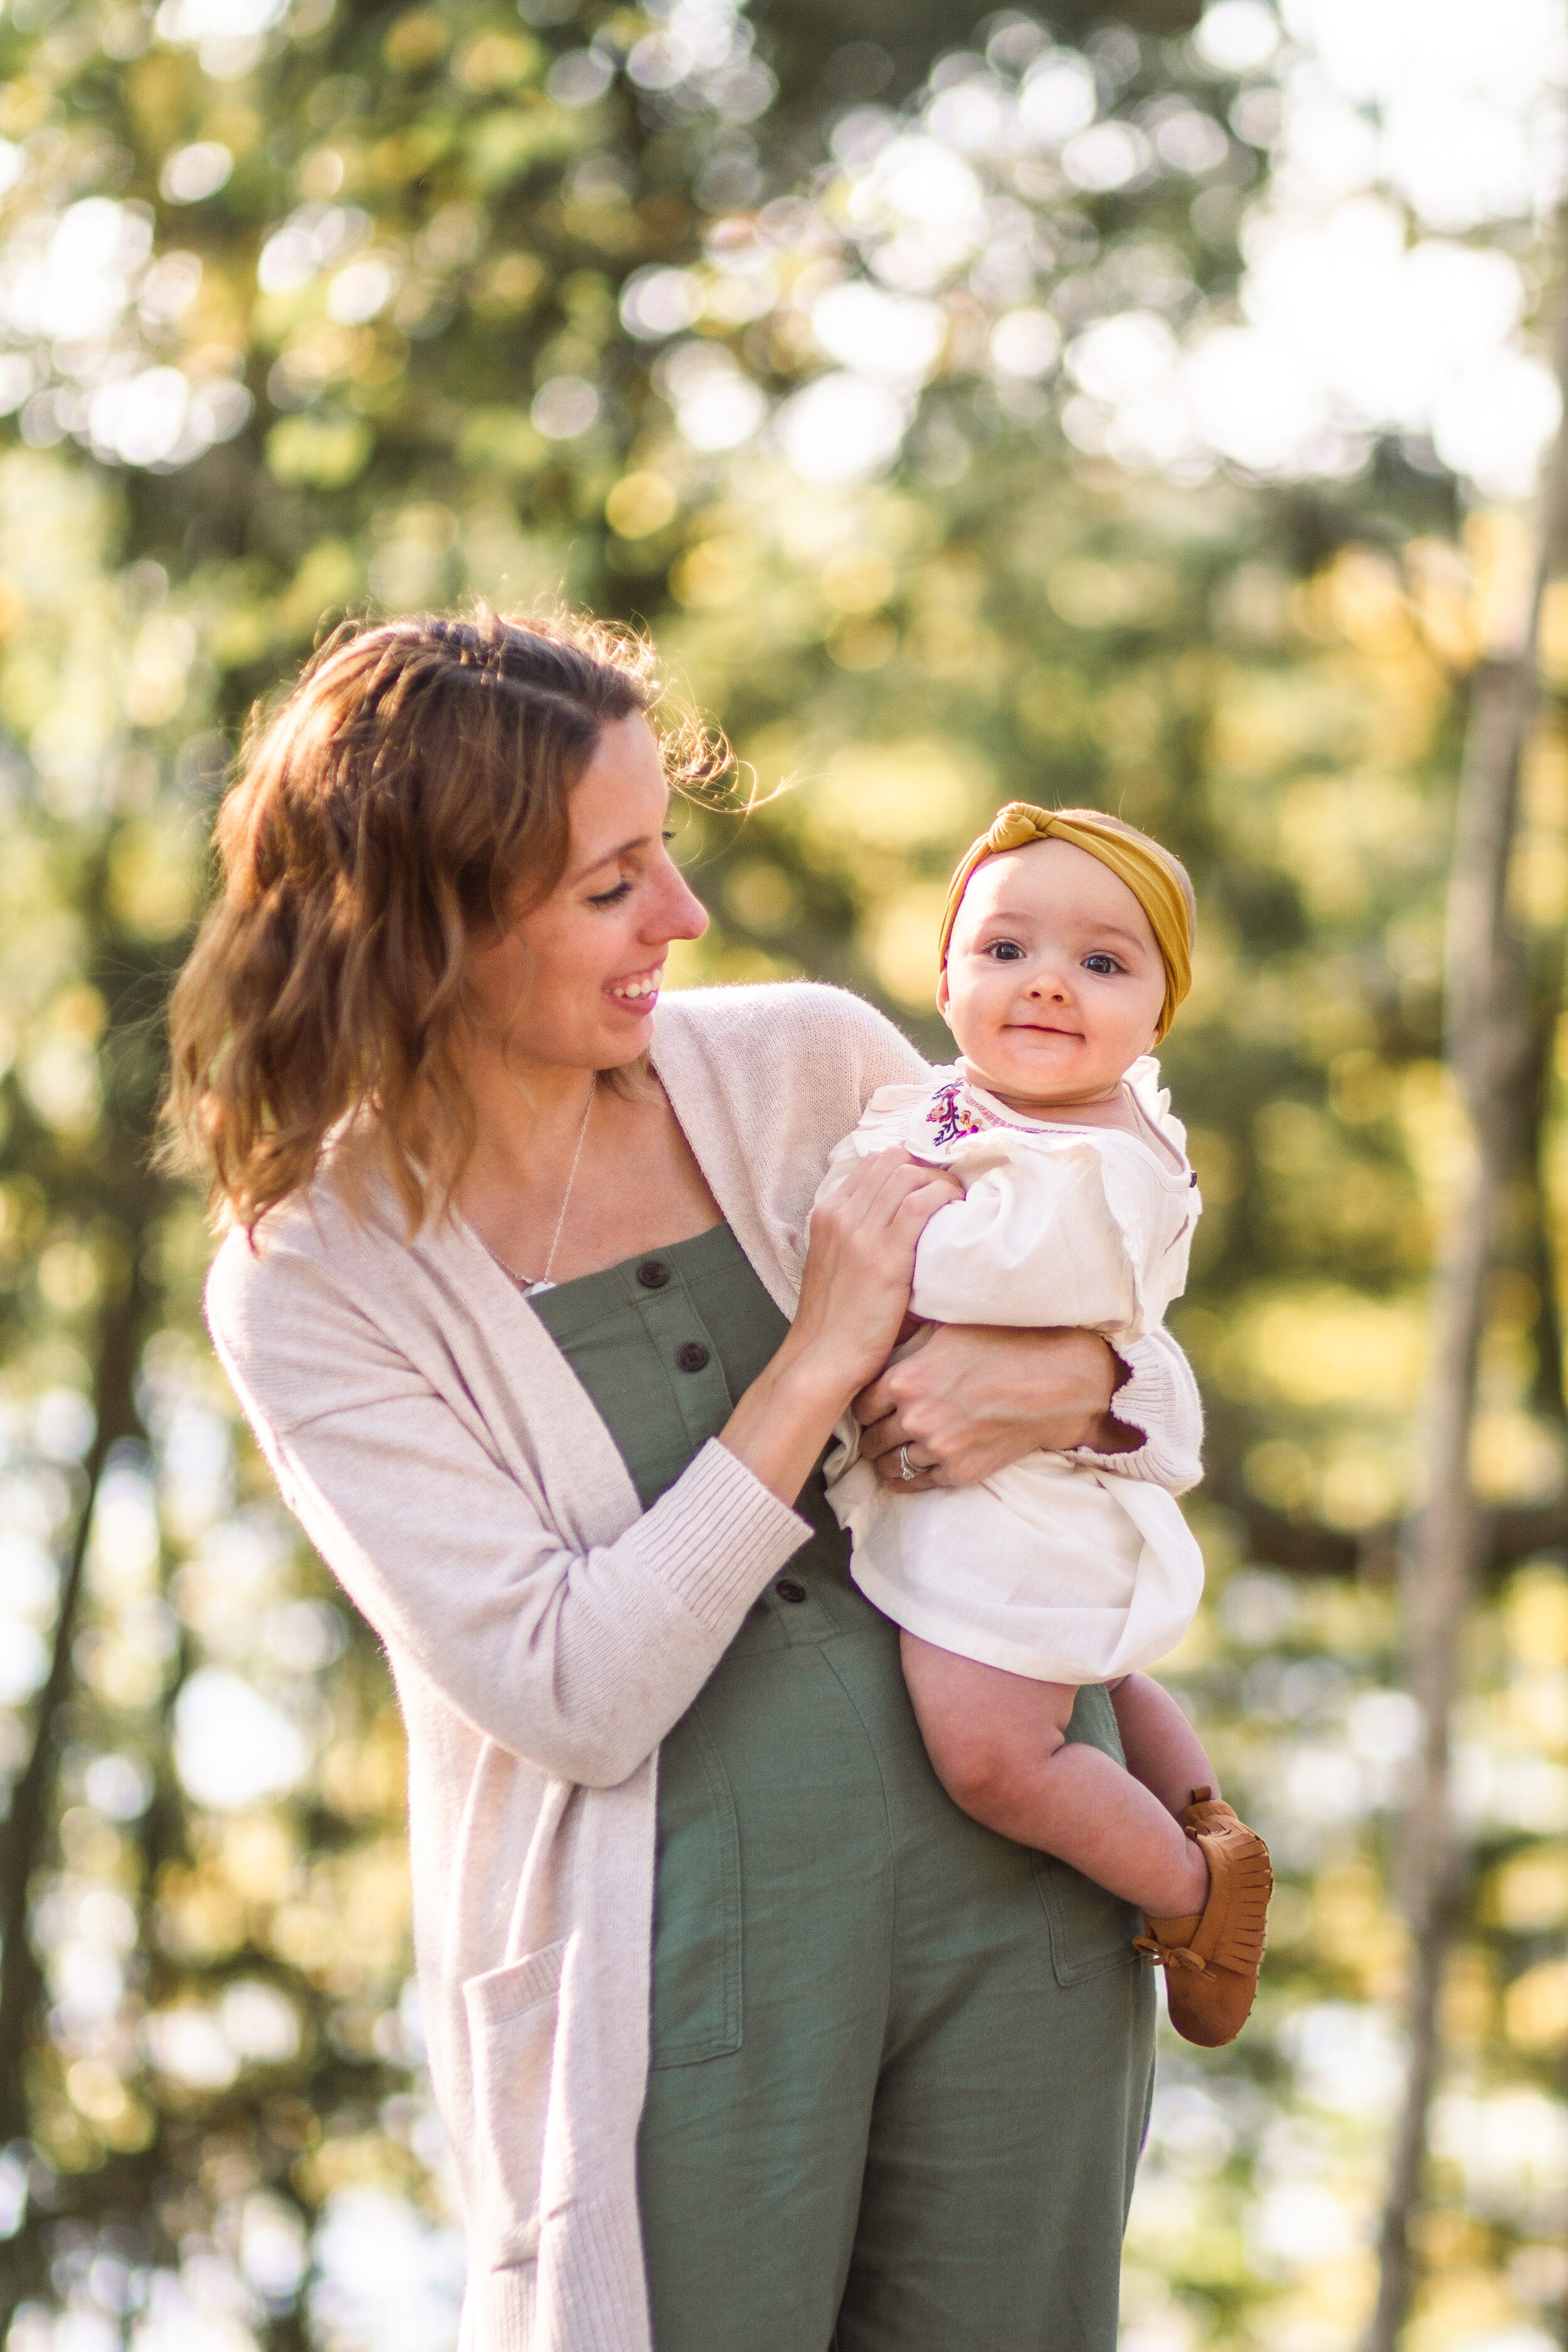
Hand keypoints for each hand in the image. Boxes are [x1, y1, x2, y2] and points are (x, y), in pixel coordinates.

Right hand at [786, 1152, 963, 1399]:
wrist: (823, 1359)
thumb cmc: (838, 1322)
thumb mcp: (839, 1266)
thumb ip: (863, 1239)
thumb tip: (907, 1228)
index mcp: (826, 1215)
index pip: (871, 1164)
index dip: (906, 1166)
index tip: (929, 1183)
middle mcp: (839, 1215)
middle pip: (891, 1161)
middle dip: (925, 1167)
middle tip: (948, 1190)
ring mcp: (859, 1232)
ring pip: (907, 1174)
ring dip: (939, 1181)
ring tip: (955, 1201)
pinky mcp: (885, 1255)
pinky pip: (921, 1203)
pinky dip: (944, 1197)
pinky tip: (956, 1211)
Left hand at [853, 1325, 1132, 1489]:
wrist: (1054, 1382)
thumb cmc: (1003, 1345)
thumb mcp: (945, 1331)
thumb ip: (906, 1344)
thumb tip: (877, 1341)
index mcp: (904, 1380)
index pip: (859, 1405)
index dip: (864, 1406)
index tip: (870, 1407)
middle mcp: (915, 1418)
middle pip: (871, 1439)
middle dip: (873, 1434)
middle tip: (877, 1430)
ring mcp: (938, 1449)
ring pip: (891, 1464)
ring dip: (889, 1457)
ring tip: (892, 1450)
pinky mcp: (960, 1471)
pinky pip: (918, 1484)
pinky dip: (907, 1480)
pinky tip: (904, 1474)